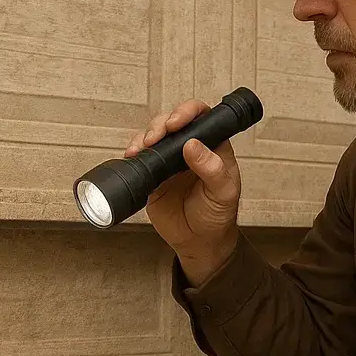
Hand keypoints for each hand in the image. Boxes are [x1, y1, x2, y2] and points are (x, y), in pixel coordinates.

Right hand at [125, 100, 241, 272]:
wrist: (199, 242)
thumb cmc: (217, 215)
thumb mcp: (223, 193)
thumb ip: (212, 169)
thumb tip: (193, 145)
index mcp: (213, 147)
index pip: (202, 117)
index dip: (187, 112)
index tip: (176, 122)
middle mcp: (190, 149)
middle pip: (173, 122)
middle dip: (160, 124)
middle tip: (155, 138)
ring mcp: (170, 161)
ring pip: (154, 136)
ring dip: (145, 136)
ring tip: (141, 148)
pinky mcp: (154, 175)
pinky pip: (141, 157)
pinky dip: (134, 153)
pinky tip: (132, 156)